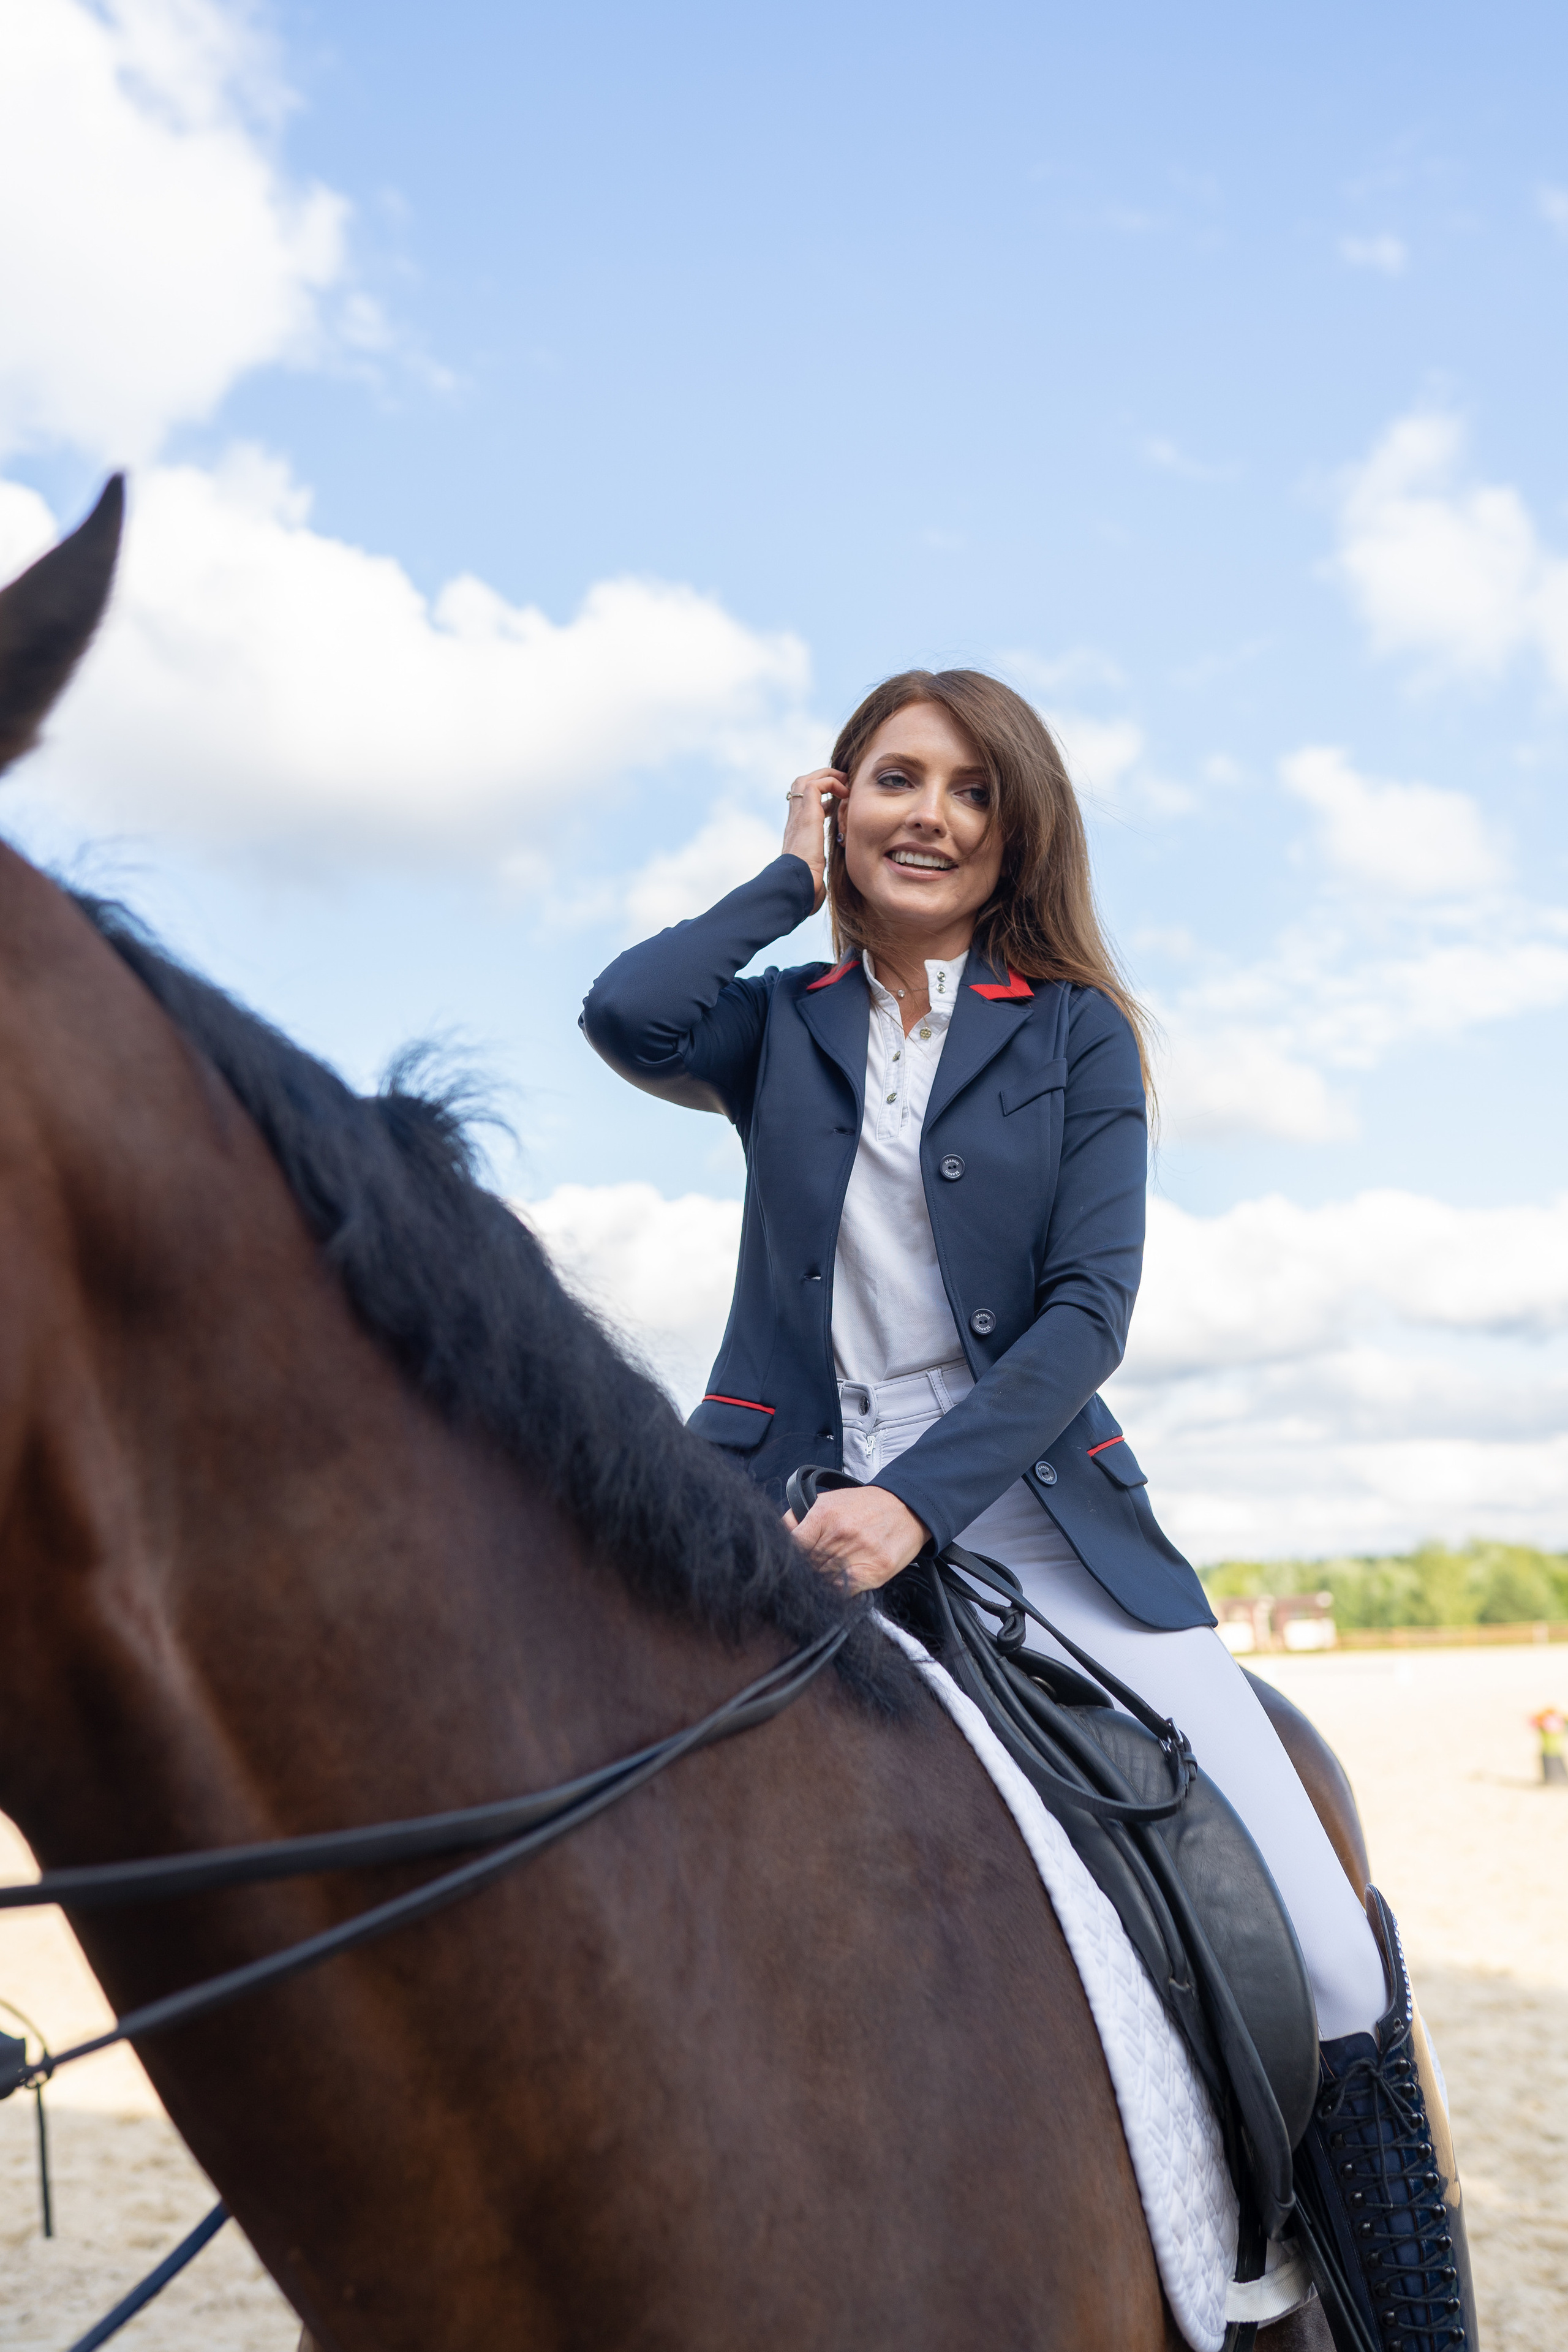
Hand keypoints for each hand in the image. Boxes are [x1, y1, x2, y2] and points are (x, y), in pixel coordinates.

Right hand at [781, 766, 848, 910]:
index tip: (837, 804)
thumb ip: (816, 873)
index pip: (804, 806)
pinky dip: (831, 782)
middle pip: (800, 786)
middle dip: (821, 779)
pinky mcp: (807, 813)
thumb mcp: (813, 875)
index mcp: (796, 834)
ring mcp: (798, 816)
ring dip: (826, 776)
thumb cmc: (805, 887)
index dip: (821, 800)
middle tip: (842, 785)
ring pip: (806, 780)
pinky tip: (844, 793)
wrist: (797, 885)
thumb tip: (818, 888)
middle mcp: (794, 821)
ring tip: (844, 783)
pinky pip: (816, 784)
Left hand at [784, 1486, 930, 1592]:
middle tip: (811, 1570)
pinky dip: (838, 1591)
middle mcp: (839, 1534)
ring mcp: (858, 1553)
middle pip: (808, 1566)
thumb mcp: (827, 1501)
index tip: (792, 1564)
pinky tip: (839, 1583)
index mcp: (823, 1515)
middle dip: (806, 1570)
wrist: (905, 1507)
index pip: (793, 1547)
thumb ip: (799, 1518)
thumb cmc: (864, 1506)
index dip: (790, 1559)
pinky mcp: (875, 1570)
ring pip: (824, 1580)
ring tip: (826, 1575)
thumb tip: (779, 1536)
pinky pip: (845, 1590)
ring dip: (821, 1581)